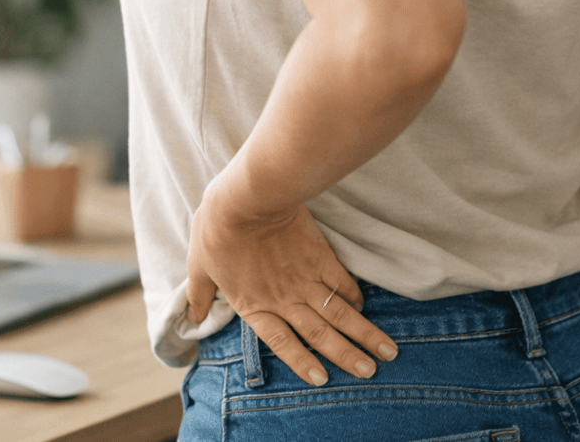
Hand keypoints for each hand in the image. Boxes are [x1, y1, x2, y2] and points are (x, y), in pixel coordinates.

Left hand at [186, 176, 397, 386]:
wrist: (246, 199)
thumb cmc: (217, 230)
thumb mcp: (198, 266)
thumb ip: (199, 296)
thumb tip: (192, 318)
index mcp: (255, 305)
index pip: (283, 342)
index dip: (303, 362)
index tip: (323, 380)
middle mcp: (284, 299)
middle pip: (321, 334)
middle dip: (348, 356)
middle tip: (370, 372)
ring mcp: (305, 279)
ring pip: (340, 314)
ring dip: (364, 334)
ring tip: (387, 351)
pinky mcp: (320, 256)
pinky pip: (342, 282)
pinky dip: (355, 296)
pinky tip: (364, 307)